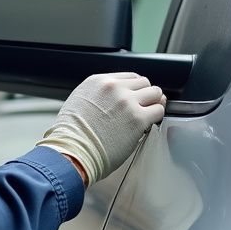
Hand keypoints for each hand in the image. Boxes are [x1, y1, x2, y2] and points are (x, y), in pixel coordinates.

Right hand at [37, 72, 165, 184]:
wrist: (73, 152)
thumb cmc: (72, 136)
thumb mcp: (78, 103)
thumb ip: (97, 96)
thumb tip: (110, 101)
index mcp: (98, 82)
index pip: (129, 77)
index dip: (134, 89)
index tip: (135, 99)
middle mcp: (114, 88)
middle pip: (144, 82)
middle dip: (145, 96)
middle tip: (141, 110)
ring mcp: (127, 102)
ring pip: (155, 93)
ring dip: (153, 105)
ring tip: (146, 117)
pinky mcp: (137, 119)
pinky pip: (158, 111)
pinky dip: (156, 118)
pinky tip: (148, 125)